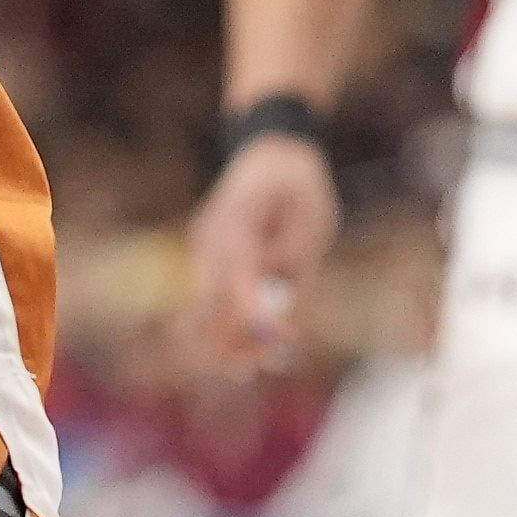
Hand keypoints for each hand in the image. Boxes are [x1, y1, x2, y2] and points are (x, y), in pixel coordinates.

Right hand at [185, 131, 340, 372]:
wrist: (272, 150)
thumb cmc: (297, 185)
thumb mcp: (311, 221)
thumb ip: (293, 264)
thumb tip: (275, 311)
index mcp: (238, 226)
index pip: (238, 286)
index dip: (256, 322)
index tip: (283, 345)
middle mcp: (213, 239)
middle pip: (209, 305)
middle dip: (232, 342)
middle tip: (260, 366)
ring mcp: (205, 246)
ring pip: (204, 306)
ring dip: (226, 338)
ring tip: (253, 366)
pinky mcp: (208, 255)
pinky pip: (212, 295)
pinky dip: (226, 321)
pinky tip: (245, 346)